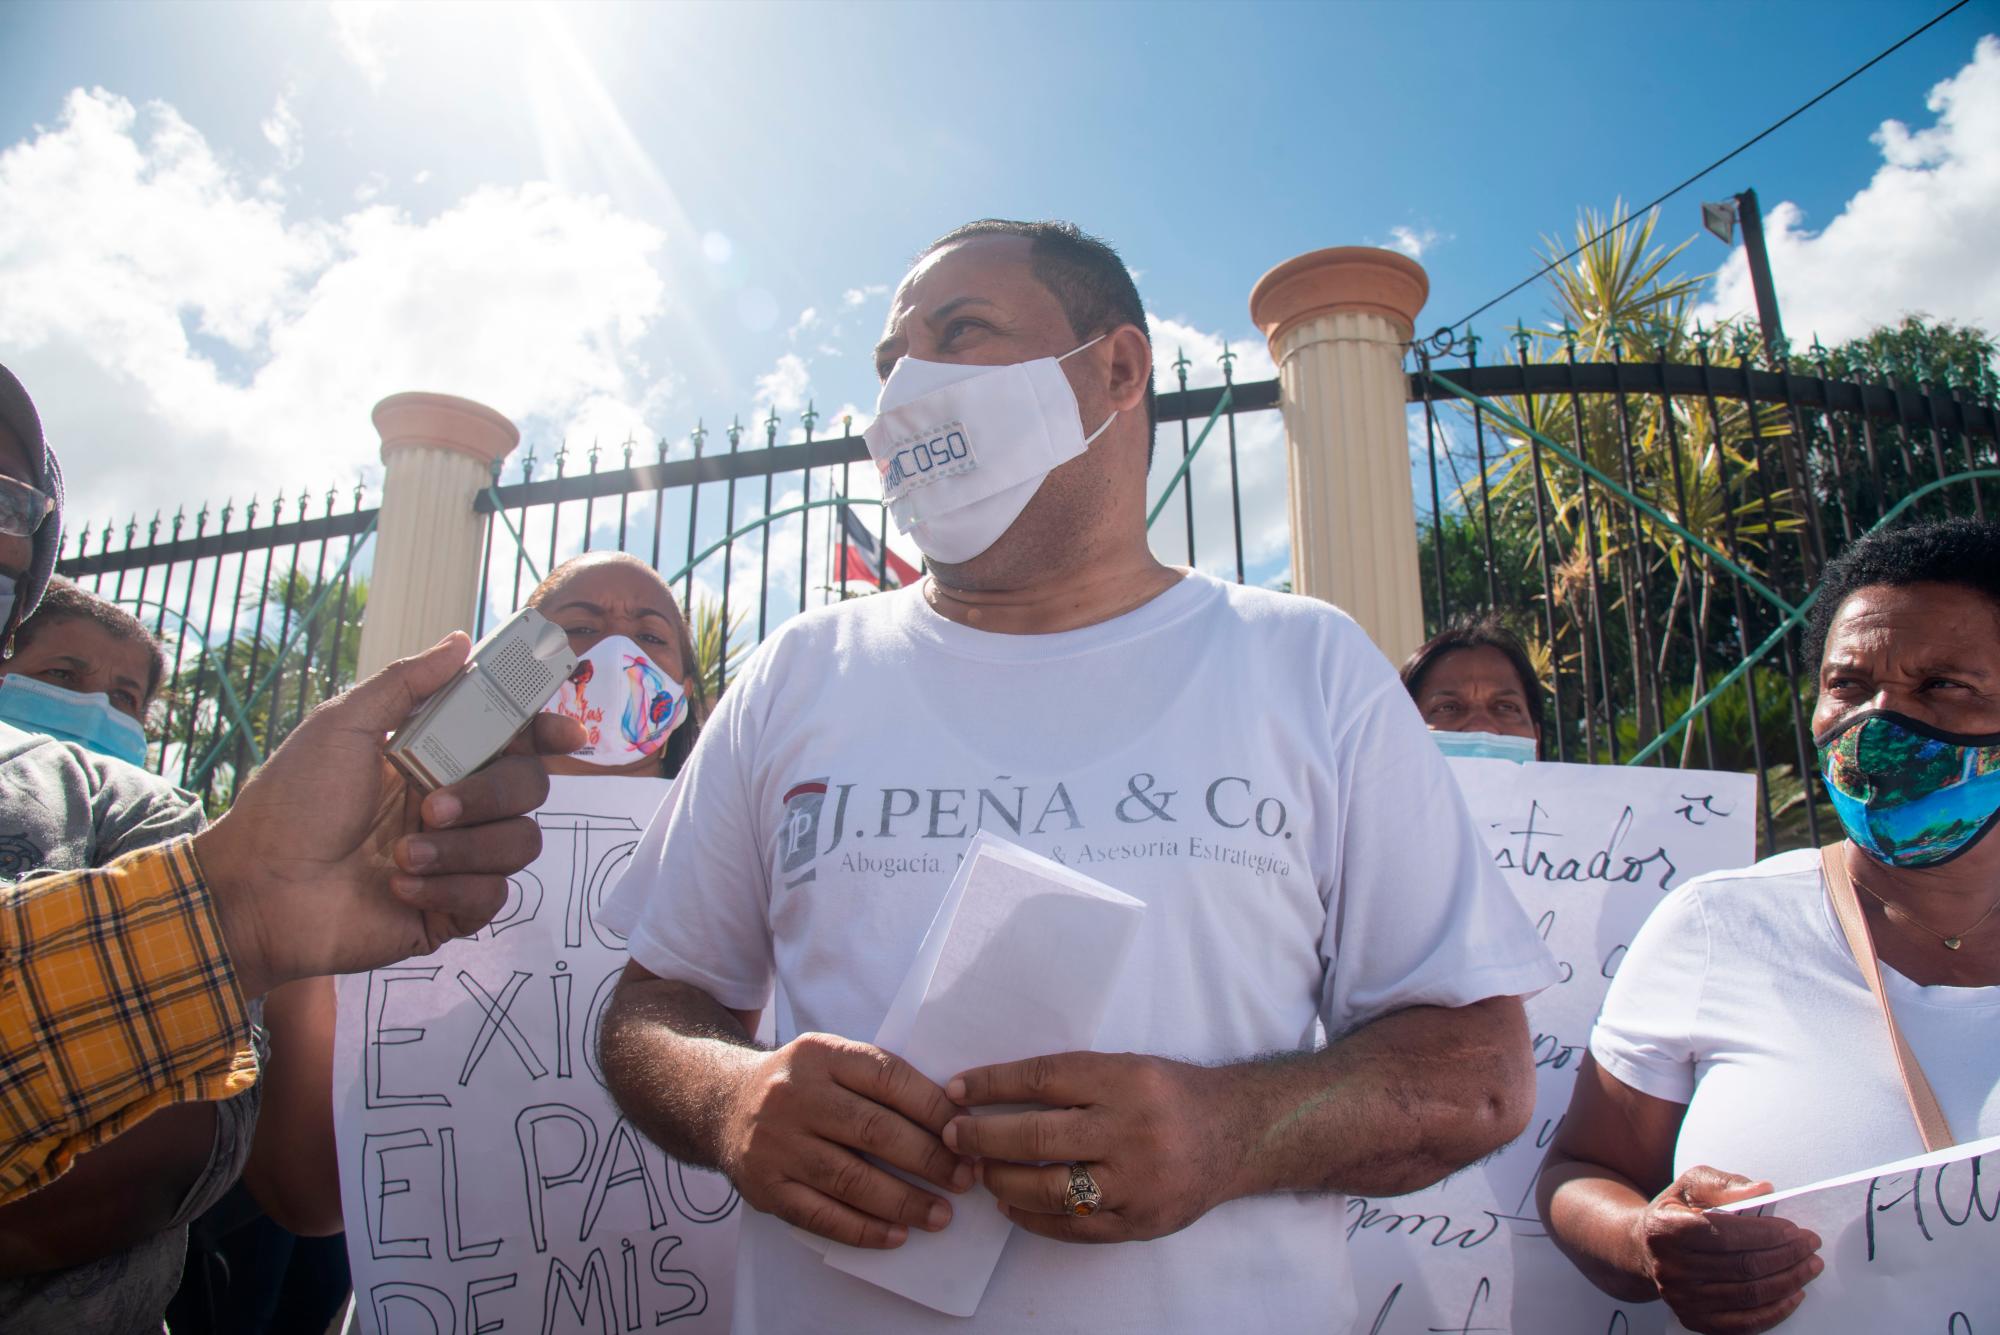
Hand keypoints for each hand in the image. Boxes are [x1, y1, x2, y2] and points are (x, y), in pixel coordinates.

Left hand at [198, 632, 585, 996]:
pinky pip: (492, 896)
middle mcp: (455, 806)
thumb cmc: (289, 805)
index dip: (546, 733)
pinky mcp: (451, 911)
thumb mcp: (342, 727)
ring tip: (400, 854)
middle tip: (431, 806)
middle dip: (490, 794)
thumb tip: (459, 639)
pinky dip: (450, 888)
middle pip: (528, 789)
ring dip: (463, 847)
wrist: (257, 890)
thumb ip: (406, 684)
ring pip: (519, 844)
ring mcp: (457, 860)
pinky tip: (401, 885)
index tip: (565, 733)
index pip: (513, 740)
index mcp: (436, 759)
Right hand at [720, 1033, 973, 1249]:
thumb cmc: (799, 1085)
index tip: (967, 1133)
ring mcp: (776, 1144)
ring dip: (903, 1201)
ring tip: (941, 1215)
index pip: (888, 1077)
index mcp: (821, 1055)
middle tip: (965, 1179)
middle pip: (874, 1131)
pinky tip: (896, 1235)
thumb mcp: (832, 1060)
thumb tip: (952, 1119)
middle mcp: (795, 1096)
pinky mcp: (765, 1187)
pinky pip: (821, 1215)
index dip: (934, 1108)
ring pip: (850, 1178)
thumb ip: (879, 1080)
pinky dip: (863, 1229)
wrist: (722, 1104)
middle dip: (929, 1159)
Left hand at [944, 1051, 1232, 1242]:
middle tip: (955, 1136)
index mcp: (1125, 1081)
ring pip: (1051, 1190)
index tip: (956, 1090)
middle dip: (985, 1137)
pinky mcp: (1142, 1222)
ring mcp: (1138, 1182)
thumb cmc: (1172, 1094)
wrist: (1240, 1134)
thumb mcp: (1129, 1067)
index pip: (1042, 1079)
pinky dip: (1035, 1219)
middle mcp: (1132, 1130)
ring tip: (981, 1172)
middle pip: (1039, 1137)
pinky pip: (1075, 1228)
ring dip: (1004, 1181)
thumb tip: (995, 1093)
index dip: (992, 1084)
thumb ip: (1074, 1081)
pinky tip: (1012, 1206)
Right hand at [1637, 1166, 1822, 1332]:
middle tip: (1811, 1246)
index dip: (1767, 1234)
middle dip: (1787, 1256)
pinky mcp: (1693, 1319)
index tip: (1795, 1230)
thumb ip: (1725, 1185)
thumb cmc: (1675, 1213)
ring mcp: (1681, 1298)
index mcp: (1666, 1229)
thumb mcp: (1691, 1186)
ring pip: (1749, 1295)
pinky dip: (1775, 1311)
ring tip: (1809, 1266)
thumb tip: (1763, 1190)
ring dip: (1789, 1281)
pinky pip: (1744, 1323)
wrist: (1643, 1248)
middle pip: (1743, 1266)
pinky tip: (1794, 1295)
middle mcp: (1670, 1267)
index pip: (1725, 1235)